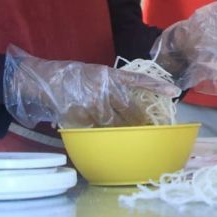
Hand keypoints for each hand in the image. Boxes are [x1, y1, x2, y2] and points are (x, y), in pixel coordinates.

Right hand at [3, 48, 177, 128]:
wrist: (41, 82)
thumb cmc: (70, 77)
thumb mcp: (95, 74)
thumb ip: (113, 86)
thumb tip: (135, 100)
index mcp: (108, 76)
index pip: (138, 80)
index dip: (157, 86)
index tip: (174, 92)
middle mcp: (103, 90)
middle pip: (131, 110)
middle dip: (144, 121)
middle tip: (156, 129)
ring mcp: (92, 106)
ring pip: (117, 124)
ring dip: (128, 132)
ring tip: (137, 138)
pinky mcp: (81, 119)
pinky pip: (99, 131)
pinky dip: (106, 136)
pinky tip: (112, 141)